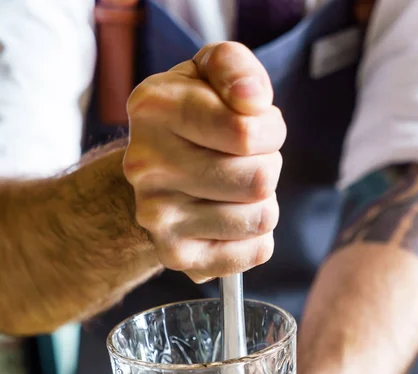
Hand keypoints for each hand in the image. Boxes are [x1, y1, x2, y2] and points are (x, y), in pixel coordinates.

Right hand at [124, 42, 285, 282]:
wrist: (153, 171)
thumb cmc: (194, 117)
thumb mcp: (208, 72)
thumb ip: (234, 67)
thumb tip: (252, 100)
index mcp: (153, 109)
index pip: (247, 132)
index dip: (268, 130)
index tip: (253, 128)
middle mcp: (145, 168)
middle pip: (260, 179)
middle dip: (267, 166)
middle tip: (243, 162)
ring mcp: (157, 218)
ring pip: (262, 217)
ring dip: (263, 202)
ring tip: (234, 191)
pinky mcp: (176, 257)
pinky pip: (256, 251)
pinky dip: (256, 237)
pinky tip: (230, 220)